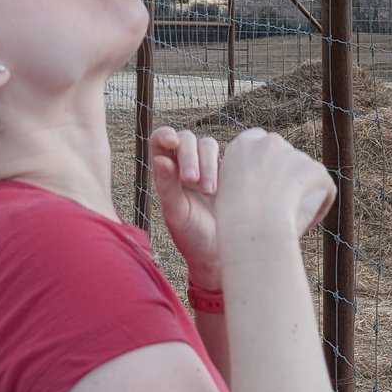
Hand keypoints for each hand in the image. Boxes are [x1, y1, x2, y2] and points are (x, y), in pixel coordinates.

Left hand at [149, 126, 222, 289]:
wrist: (221, 257)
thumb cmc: (192, 238)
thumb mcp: (176, 215)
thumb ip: (167, 187)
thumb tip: (160, 159)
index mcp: (166, 173)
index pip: (160, 141)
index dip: (165, 134)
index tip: (171, 142)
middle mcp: (186, 166)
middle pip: (186, 139)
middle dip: (189, 155)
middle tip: (192, 181)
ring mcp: (210, 168)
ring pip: (208, 145)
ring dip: (208, 162)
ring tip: (209, 191)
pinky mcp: (231, 174)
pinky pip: (231, 156)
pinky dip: (227, 164)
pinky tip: (227, 185)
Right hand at [214, 130, 335, 244]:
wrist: (251, 227)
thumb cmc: (233, 221)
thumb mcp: (222, 195)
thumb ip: (238, 181)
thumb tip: (253, 187)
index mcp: (242, 146)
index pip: (258, 143)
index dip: (263, 165)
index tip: (263, 186)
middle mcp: (268, 142)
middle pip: (283, 154)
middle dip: (285, 174)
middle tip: (280, 204)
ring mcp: (292, 153)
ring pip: (304, 171)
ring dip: (301, 189)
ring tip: (293, 216)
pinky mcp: (314, 168)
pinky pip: (323, 186)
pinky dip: (320, 204)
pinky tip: (310, 221)